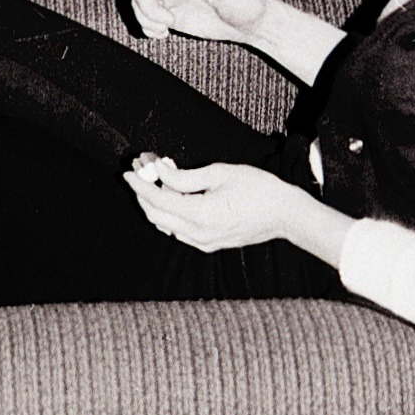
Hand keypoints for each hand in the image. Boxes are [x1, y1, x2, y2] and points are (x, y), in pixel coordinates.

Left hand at [124, 158, 298, 251]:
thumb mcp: (220, 173)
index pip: (158, 199)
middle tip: (140, 170)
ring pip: (165, 224)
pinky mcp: (209, 244)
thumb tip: (161, 173)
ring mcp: (203, 242)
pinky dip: (169, 213)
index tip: (129, 170)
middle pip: (156, 215)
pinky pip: (179, 230)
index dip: (140, 184)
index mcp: (200, 214)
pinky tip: (172, 194)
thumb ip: (185, 176)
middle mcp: (198, 234)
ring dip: (155, 202)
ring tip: (154, 178)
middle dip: (143, 192)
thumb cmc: (257, 189)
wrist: (284, 214)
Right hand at [132, 0, 266, 44]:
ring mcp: (173, 4)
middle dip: (147, 7)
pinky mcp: (174, 21)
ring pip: (140, 7)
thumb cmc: (242, 0)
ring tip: (165, 29)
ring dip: (145, 19)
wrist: (250, 24)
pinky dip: (148, 29)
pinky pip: (147, 22)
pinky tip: (163, 35)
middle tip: (169, 20)